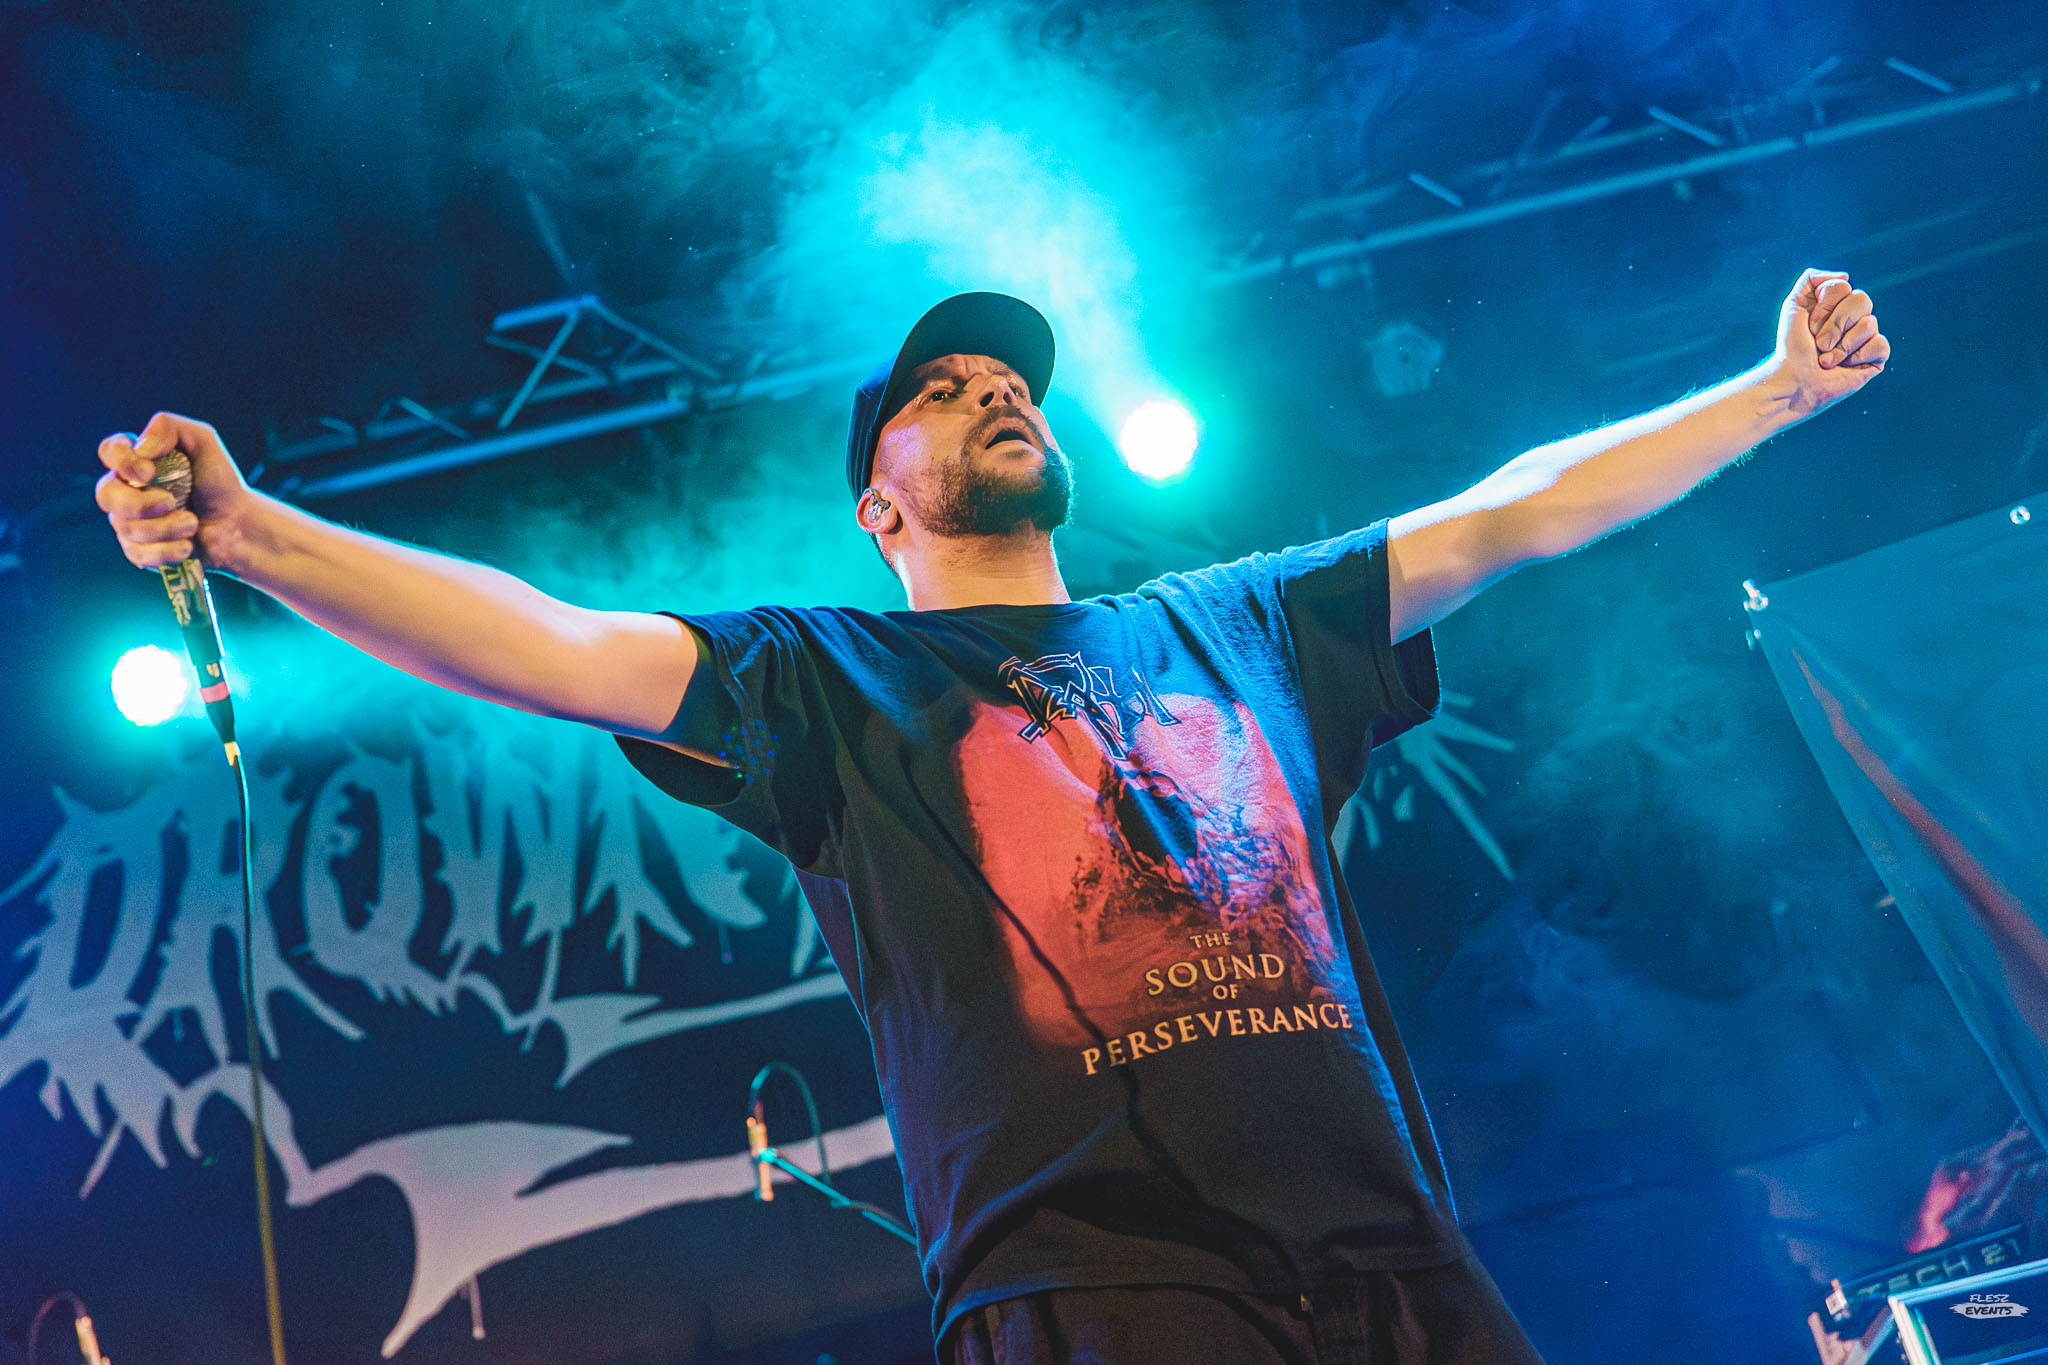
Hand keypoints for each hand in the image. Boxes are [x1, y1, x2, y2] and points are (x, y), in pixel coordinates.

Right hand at [95, 412, 254, 570]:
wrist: (237, 526)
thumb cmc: (219, 483)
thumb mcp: (203, 442)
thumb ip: (170, 427)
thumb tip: (142, 448)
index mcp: (137, 460)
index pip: (109, 451)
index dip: (122, 461)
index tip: (149, 472)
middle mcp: (125, 489)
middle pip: (106, 494)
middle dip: (140, 504)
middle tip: (173, 503)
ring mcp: (128, 521)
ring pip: (124, 527)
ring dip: (165, 528)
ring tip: (192, 524)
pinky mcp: (138, 549)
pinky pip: (137, 553)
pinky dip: (167, 551)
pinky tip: (187, 546)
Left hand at [1769, 268, 1890, 420]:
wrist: (1794, 380)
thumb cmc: (1792, 346)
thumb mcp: (1793, 305)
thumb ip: (1812, 279)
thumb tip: (1846, 276)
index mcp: (1838, 303)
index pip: (1844, 287)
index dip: (1825, 307)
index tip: (1809, 326)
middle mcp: (1855, 317)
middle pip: (1862, 300)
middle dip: (1835, 324)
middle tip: (1819, 344)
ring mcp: (1867, 336)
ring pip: (1869, 324)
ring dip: (1841, 346)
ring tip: (1826, 360)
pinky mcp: (1876, 357)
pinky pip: (1880, 344)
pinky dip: (1857, 356)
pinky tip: (1844, 367)